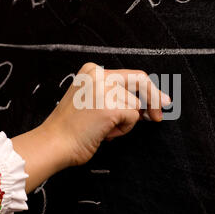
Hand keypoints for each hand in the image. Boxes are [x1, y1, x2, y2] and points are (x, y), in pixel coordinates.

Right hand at [12, 63, 170, 192]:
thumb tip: (147, 105)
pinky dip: (123, 129)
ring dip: (125, 121)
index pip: (130, 75)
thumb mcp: (92, 101)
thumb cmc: (71, 128)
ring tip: (104, 128)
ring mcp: (105, 89)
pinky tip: (105, 132)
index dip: (147, 89)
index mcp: (92, 70)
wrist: (55, 143)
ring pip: (135, 105)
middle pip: (140, 80)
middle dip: (154, 97)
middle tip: (158, 115)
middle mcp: (99, 74)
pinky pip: (133, 118)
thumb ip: (115, 96)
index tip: (159, 100)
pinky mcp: (111, 106)